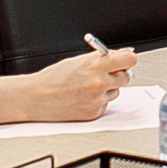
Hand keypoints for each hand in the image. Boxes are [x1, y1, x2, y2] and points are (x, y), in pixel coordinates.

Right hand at [0, 46, 137, 124]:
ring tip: (86, 87)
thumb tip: (121, 55)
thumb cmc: (53, 78)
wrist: (37, 97)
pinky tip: (82, 97)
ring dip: (107, 89)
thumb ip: (101, 58)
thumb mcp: (78, 61)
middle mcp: (99, 82)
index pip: (129, 60)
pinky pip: (105, 104)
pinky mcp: (94, 112)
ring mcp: (98, 99)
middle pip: (126, 77)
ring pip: (115, 91)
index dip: (127, 60)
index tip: (124, 60)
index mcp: (96, 65)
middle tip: (104, 74)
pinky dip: (98, 101)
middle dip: (117, 74)